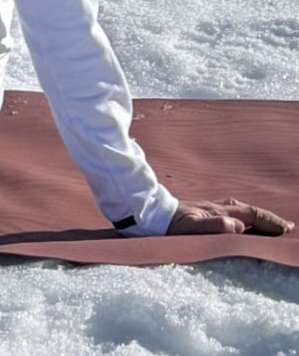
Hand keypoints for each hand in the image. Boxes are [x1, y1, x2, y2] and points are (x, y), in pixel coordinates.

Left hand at [167, 197, 293, 235]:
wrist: (151, 214)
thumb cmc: (171, 224)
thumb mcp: (191, 227)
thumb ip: (214, 226)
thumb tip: (238, 226)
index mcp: (220, 211)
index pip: (252, 215)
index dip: (270, 222)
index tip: (286, 229)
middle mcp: (218, 208)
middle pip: (250, 212)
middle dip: (269, 219)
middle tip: (287, 227)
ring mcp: (211, 210)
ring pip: (242, 212)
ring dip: (258, 218)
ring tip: (272, 225)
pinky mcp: (204, 213)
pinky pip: (232, 215)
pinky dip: (245, 219)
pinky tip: (244, 223)